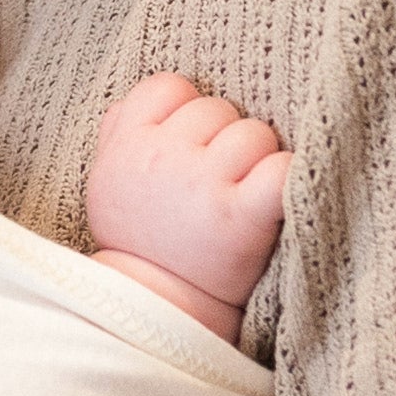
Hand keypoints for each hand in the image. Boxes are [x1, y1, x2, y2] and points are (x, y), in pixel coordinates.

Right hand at [82, 70, 286, 318]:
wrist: (158, 309)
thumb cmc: (141, 242)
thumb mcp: (108, 182)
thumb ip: (119, 131)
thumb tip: (136, 99)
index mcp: (128, 145)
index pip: (168, 86)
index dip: (187, 109)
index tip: (191, 145)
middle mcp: (161, 158)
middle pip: (218, 108)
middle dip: (226, 139)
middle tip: (219, 181)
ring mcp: (202, 185)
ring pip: (255, 134)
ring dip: (259, 160)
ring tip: (243, 196)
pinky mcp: (241, 217)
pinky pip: (279, 170)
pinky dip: (287, 178)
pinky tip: (277, 195)